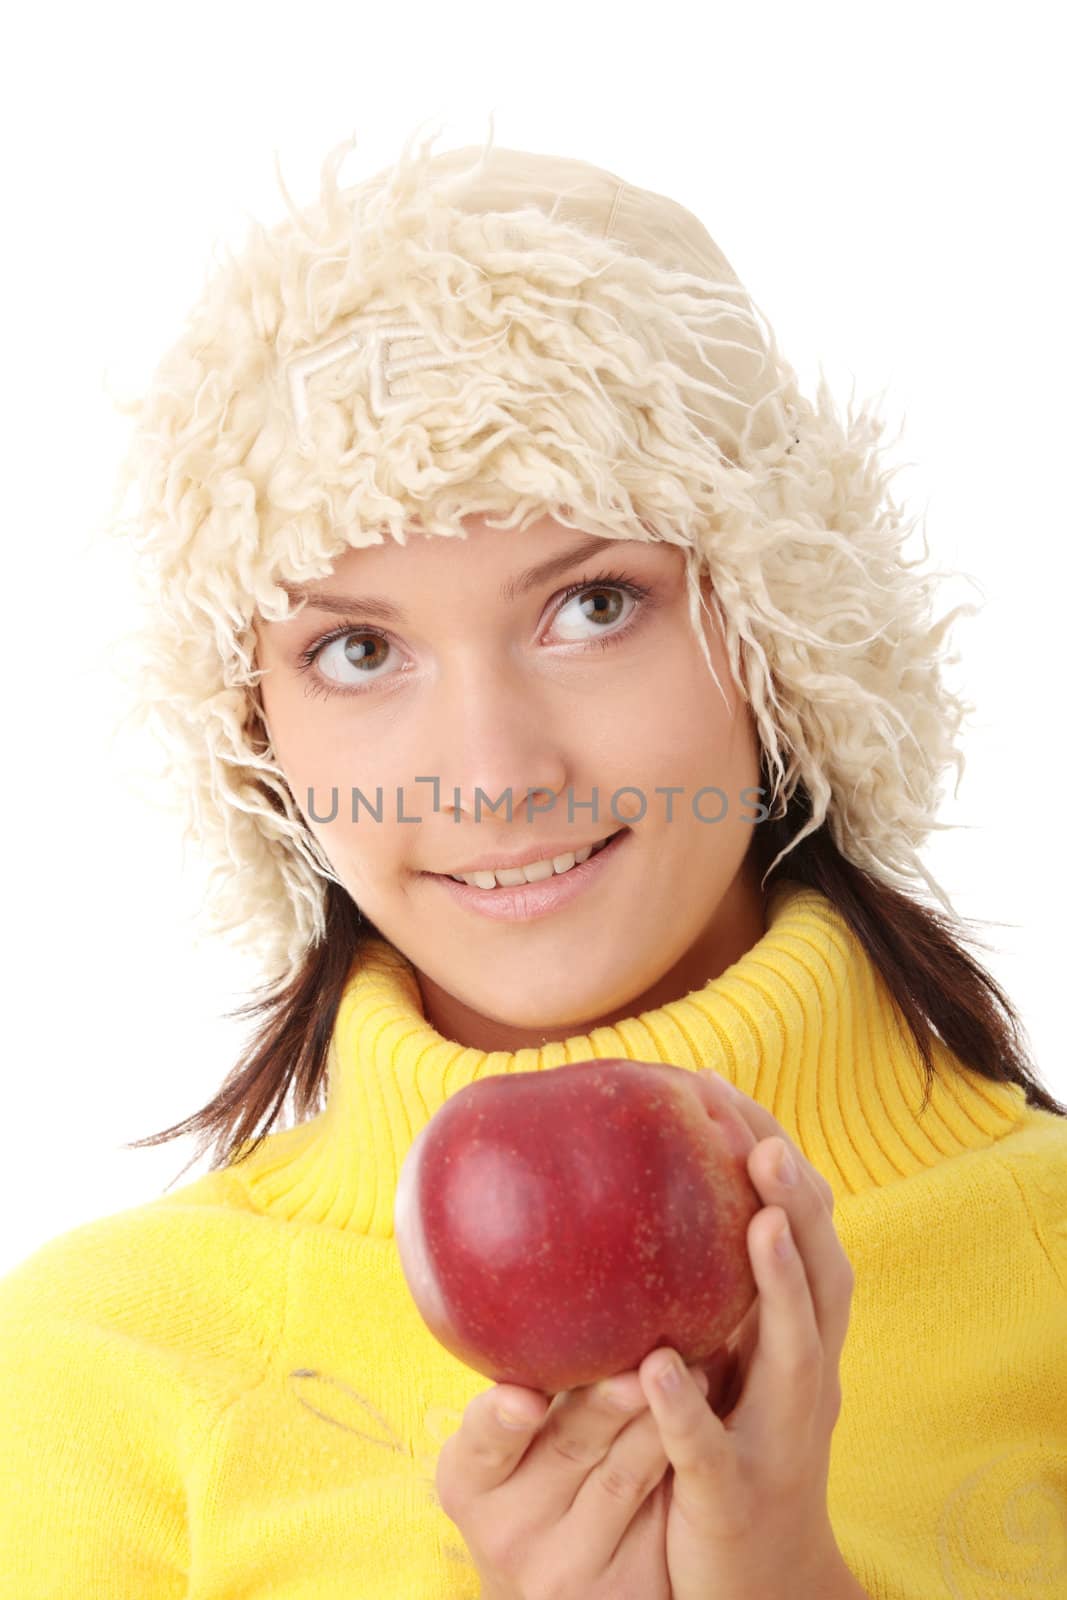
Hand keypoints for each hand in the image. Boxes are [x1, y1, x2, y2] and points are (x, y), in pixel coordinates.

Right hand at [435, 1356, 711, 1597]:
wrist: (557, 1592)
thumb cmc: (532, 1488)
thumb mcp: (503, 1457)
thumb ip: (526, 1392)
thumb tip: (561, 1285)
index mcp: (471, 1484)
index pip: (479, 1445)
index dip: (498, 1420)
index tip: (523, 1398)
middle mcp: (510, 1530)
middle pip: (565, 1450)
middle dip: (607, 1401)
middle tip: (642, 1362)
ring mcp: (567, 1565)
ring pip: (623, 1477)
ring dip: (660, 1418)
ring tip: (694, 1367)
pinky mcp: (625, 1588)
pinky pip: (661, 1512)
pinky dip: (681, 1455)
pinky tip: (709, 1416)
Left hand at [634, 1065, 858, 1599]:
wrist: (756, 1587)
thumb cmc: (725, 1452)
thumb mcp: (720, 1361)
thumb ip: (690, 1289)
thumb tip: (605, 1195)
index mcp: (796, 1335)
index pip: (801, 1228)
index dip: (770, 1156)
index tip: (718, 1087)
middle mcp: (806, 1376)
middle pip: (822, 1275)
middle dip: (798, 1202)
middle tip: (760, 1141)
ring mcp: (780, 1437)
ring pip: (797, 1355)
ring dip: (780, 1285)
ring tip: (756, 1221)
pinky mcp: (738, 1497)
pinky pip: (714, 1451)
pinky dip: (692, 1407)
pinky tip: (657, 1367)